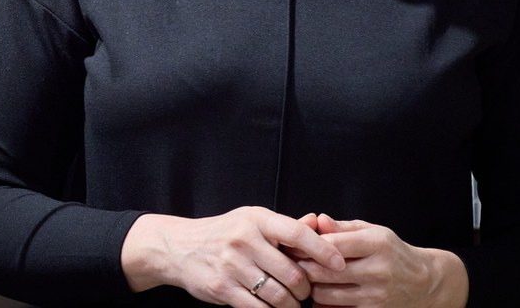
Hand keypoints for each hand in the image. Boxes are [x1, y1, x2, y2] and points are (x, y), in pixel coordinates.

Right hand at [121, 206, 346, 306]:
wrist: (179, 247)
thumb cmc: (224, 233)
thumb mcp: (252, 220)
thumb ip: (286, 226)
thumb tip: (318, 223)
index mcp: (256, 220)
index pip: (297, 233)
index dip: (323, 250)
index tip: (340, 264)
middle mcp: (244, 240)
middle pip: (293, 273)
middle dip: (307, 289)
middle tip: (307, 293)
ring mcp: (232, 265)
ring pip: (279, 296)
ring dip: (292, 306)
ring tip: (292, 304)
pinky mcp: (223, 289)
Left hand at [297, 214, 468, 307]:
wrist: (425, 283)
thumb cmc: (394, 253)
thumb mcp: (374, 232)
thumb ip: (343, 227)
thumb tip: (318, 220)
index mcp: (377, 244)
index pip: (332, 245)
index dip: (308, 245)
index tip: (296, 245)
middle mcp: (378, 271)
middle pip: (325, 272)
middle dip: (303, 267)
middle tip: (293, 263)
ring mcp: (376, 297)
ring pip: (326, 295)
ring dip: (311, 287)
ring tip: (308, 278)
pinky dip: (324, 305)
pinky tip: (323, 295)